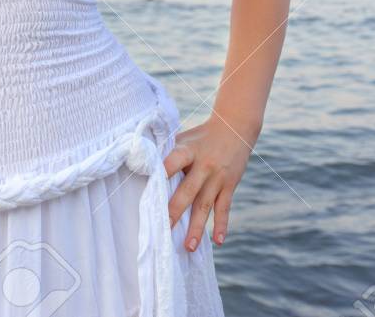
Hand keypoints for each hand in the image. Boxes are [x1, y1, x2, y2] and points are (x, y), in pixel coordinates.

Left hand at [162, 114, 255, 252]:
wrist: (236, 127)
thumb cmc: (201, 136)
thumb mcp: (184, 138)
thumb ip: (166, 152)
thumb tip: (138, 163)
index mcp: (188, 151)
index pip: (174, 161)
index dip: (163, 172)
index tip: (150, 187)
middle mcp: (204, 166)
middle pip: (188, 191)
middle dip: (175, 211)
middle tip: (164, 229)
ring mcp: (218, 178)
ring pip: (206, 205)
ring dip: (197, 227)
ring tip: (189, 247)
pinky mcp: (230, 186)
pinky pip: (225, 208)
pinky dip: (222, 225)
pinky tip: (219, 242)